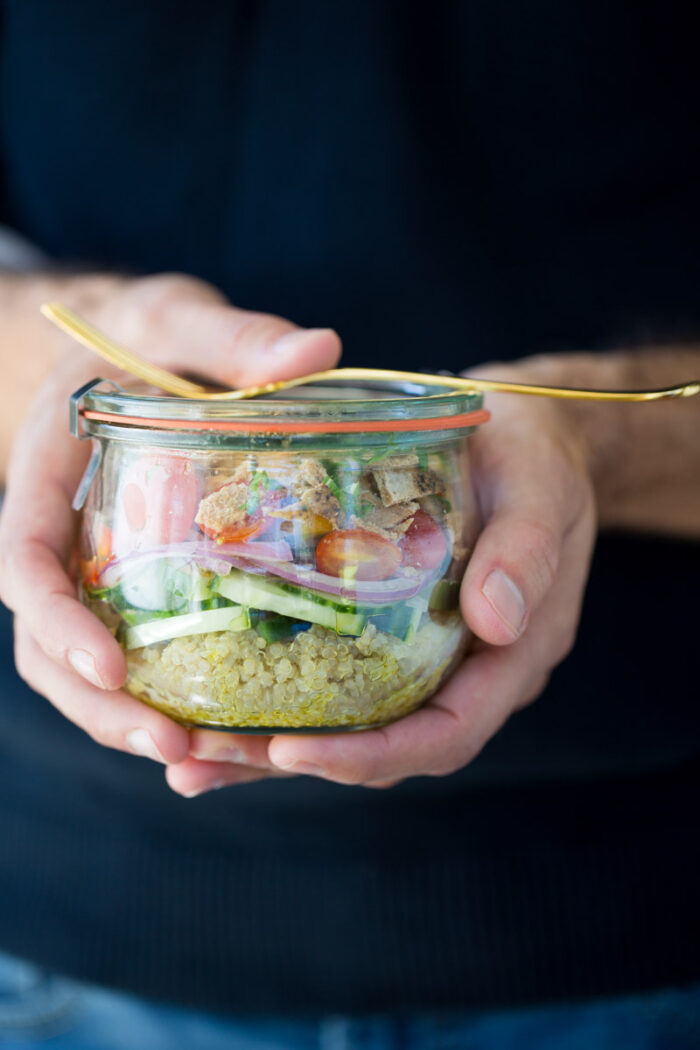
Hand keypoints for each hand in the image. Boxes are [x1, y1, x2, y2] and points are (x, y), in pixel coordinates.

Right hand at [0, 272, 340, 772]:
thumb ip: (234, 336)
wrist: (114, 345)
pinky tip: (217, 727)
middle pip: (45, 640)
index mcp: (42, 475)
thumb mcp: (176, 319)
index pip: (24, 560)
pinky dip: (159, 692)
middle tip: (173, 744)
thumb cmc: (135, 332)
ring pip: (77, 662)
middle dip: (98, 703)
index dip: (58, 620)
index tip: (111, 667)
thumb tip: (322, 349)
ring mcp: (84, 565)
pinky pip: (125, 646)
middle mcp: (54, 535)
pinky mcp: (124, 581)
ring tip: (200, 760)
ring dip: (126, 718)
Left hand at [173, 368, 595, 792]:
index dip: (372, 755)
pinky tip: (212, 703)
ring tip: (190, 756)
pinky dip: (275, 695)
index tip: (294, 750)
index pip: (444, 734)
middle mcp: (463, 674)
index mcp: (509, 660)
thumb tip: (496, 623)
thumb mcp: (541, 491)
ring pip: (347, 720)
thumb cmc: (537, 462)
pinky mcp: (387, 628)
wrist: (525, 441)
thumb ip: (526, 551)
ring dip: (269, 745)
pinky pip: (333, 674)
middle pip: (379, 744)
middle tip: (203, 763)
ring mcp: (423, 656)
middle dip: (296, 761)